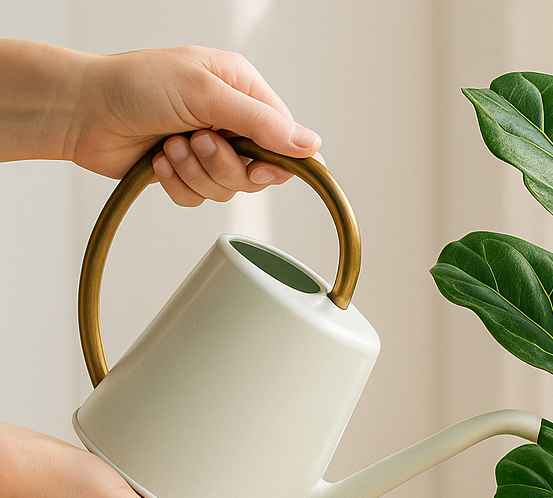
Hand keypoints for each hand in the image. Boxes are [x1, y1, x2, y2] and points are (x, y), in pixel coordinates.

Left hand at [69, 45, 320, 205]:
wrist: (81, 109)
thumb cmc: (133, 84)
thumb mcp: (206, 94)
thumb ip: (262, 122)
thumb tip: (311, 145)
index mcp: (241, 89)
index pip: (285, 136)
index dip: (277, 160)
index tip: (259, 168)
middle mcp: (228, 119)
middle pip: (258, 171)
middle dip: (224, 165)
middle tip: (197, 143)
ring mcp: (207, 148)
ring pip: (228, 189)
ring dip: (196, 173)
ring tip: (170, 147)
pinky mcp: (185, 172)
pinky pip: (200, 199)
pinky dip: (178, 185)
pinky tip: (159, 161)